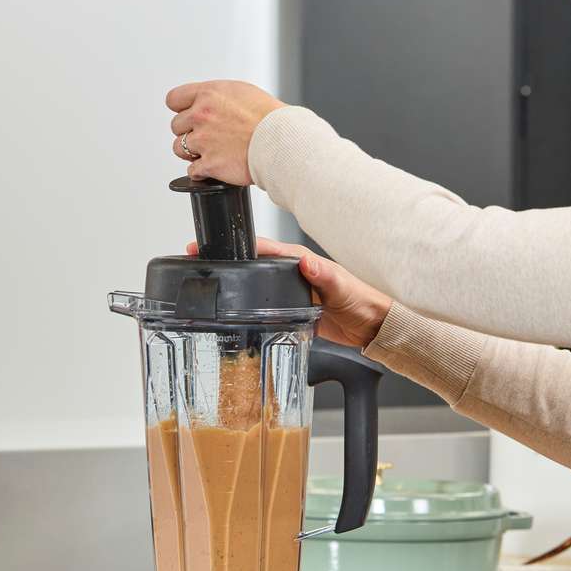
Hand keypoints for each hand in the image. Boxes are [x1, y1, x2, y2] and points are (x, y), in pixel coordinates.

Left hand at [166, 80, 284, 185]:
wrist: (282, 141)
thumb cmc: (269, 118)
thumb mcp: (241, 92)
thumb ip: (218, 98)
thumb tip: (208, 104)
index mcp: (208, 95)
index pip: (174, 99)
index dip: (182, 110)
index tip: (190, 117)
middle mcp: (201, 116)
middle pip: (176, 126)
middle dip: (190, 132)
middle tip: (207, 138)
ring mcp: (204, 141)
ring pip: (179, 149)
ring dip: (192, 153)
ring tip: (211, 153)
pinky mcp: (210, 165)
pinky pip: (192, 171)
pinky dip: (201, 172)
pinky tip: (214, 168)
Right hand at [189, 238, 392, 349]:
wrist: (373, 325)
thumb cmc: (363, 301)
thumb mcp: (341, 287)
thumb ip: (323, 275)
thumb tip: (306, 263)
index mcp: (299, 260)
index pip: (260, 248)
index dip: (234, 246)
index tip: (210, 245)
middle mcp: (292, 272)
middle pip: (252, 265)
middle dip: (225, 262)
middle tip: (197, 261)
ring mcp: (290, 291)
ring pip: (255, 285)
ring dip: (234, 284)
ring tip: (209, 284)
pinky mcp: (292, 310)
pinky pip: (265, 306)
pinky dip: (250, 307)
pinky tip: (235, 312)